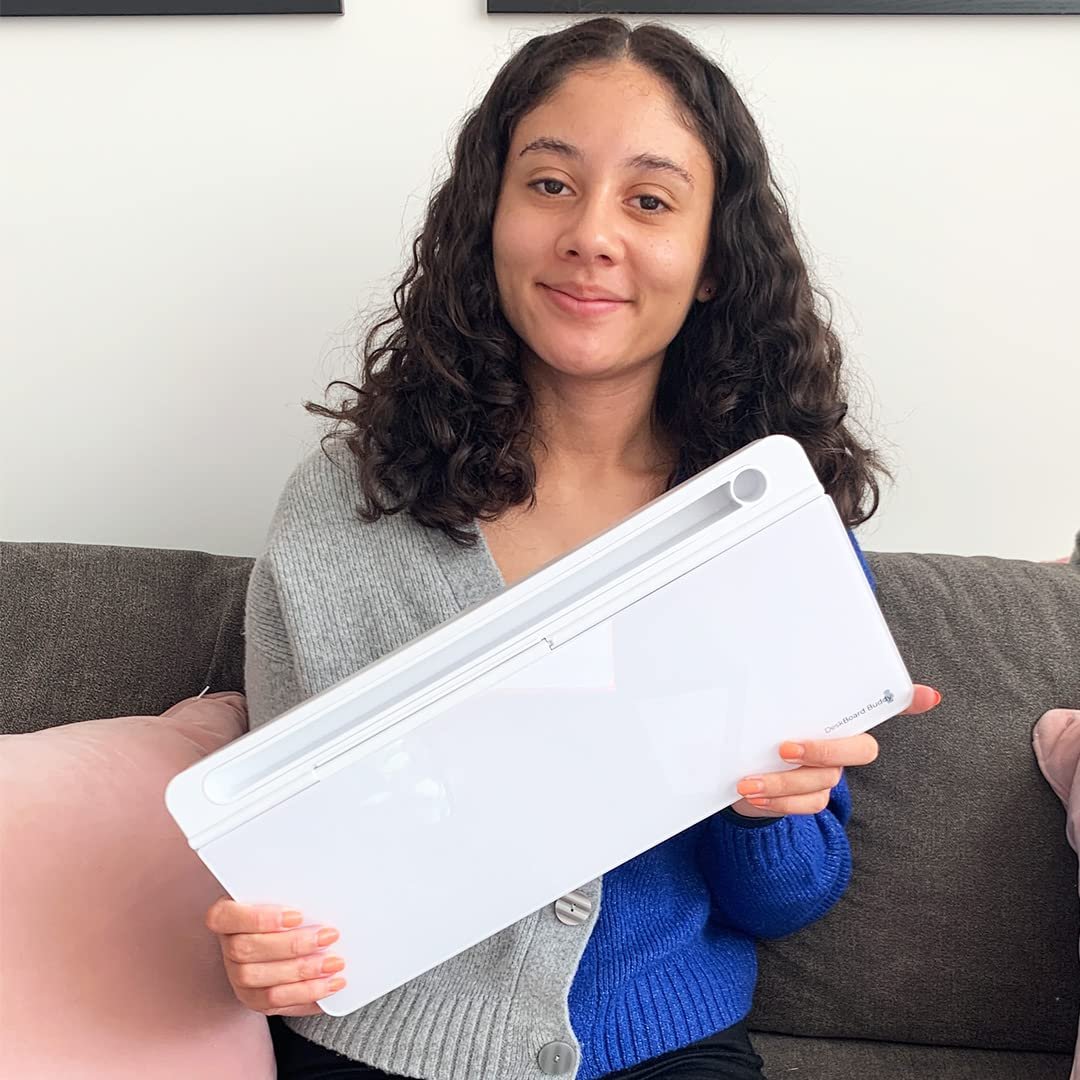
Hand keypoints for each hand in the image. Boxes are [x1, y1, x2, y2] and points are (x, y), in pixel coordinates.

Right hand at [205, 898, 346, 1015]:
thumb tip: (322, 894)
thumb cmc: (285, 909)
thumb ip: (292, 895)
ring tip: (335, 963)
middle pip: (248, 951)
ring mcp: (238, 978)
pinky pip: (277, 1003)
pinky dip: (307, 993)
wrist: (286, 935)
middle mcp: (228, 950)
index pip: (225, 917)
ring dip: (304, 973)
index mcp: (226, 917)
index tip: (297, 915)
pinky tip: (330, 984)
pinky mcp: (254, 1000)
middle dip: (294, 946)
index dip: (259, 918)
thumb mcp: (285, 895)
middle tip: (329, 936)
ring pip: (262, 981)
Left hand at [730, 684, 942, 818]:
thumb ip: (769, 696)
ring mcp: (829, 774)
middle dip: (825, 751)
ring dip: (783, 783)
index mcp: (832, 718)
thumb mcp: (758, 712)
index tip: (929, 695)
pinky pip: (810, 805)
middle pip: (860, 750)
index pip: (881, 705)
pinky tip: (755, 795)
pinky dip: (780, 803)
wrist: (739, 773)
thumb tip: (762, 662)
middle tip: (785, 748)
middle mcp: (840, 746)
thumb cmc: (756, 736)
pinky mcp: (813, 798)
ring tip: (749, 782)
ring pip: (824, 781)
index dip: (908, 702)